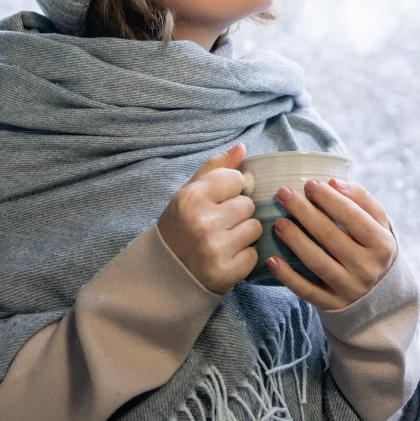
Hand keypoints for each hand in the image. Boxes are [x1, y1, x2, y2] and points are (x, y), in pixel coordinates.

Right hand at [157, 142, 261, 294]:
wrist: (164, 271)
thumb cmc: (180, 225)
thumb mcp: (189, 192)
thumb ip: (216, 168)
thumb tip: (242, 148)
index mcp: (191, 197)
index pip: (236, 179)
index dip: (231, 189)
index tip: (218, 200)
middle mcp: (202, 222)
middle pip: (248, 204)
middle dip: (238, 213)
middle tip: (219, 223)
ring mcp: (215, 249)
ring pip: (255, 228)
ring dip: (244, 233)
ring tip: (224, 239)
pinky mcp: (226, 272)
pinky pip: (254, 254)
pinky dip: (243, 256)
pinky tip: (226, 256)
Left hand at [268, 177, 396, 309]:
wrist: (382, 293)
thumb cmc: (374, 246)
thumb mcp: (380, 224)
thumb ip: (362, 200)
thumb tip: (333, 182)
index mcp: (382, 244)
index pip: (352, 216)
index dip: (329, 198)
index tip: (309, 184)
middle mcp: (367, 268)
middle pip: (330, 236)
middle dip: (304, 212)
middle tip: (284, 194)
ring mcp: (349, 289)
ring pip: (317, 262)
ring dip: (294, 240)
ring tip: (278, 222)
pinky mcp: (332, 304)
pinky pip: (306, 291)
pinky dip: (287, 276)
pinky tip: (271, 260)